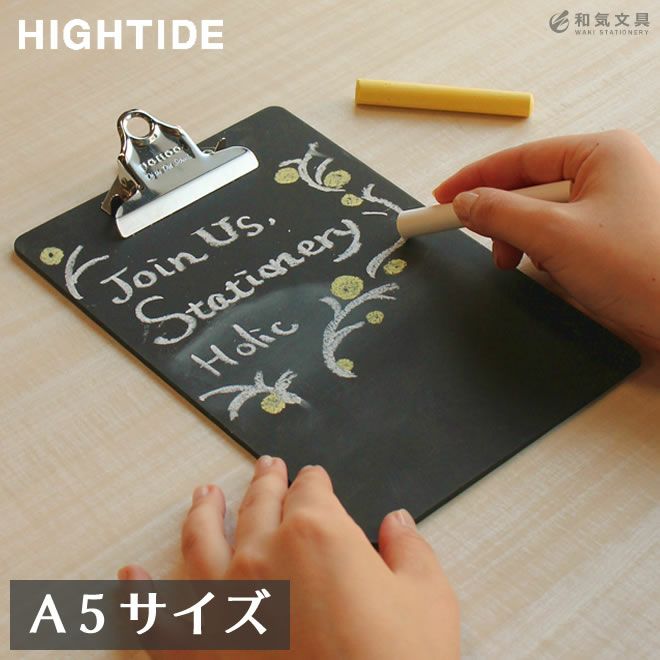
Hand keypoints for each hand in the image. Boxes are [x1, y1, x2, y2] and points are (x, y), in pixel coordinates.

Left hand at [119, 457, 458, 658]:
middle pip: (260, 503)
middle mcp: (263, 554)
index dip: (316, 481)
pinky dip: (138, 595)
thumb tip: (398, 523)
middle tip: (265, 469)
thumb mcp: (427, 601)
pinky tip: (129, 578)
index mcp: (318, 533)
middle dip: (265, 482)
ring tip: (203, 495)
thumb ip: (410, 551)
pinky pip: (154, 617)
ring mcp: (222, 599)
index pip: (312, 489)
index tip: (315, 479)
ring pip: (202, 538)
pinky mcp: (196, 647)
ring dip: (203, 512)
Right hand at [434, 129, 659, 350]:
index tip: (442, 198)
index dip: (476, 179)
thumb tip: (465, 203)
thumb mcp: (556, 236)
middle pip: (529, 187)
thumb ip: (501, 213)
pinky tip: (552, 271)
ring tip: (528, 264)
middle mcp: (607, 173)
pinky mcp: (610, 237)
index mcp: (601, 154)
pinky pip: (559, 236)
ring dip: (524, 241)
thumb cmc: (640, 269)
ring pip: (541, 216)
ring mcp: (610, 205)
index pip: (520, 158)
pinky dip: (544, 254)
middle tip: (484, 243)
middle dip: (505, 219)